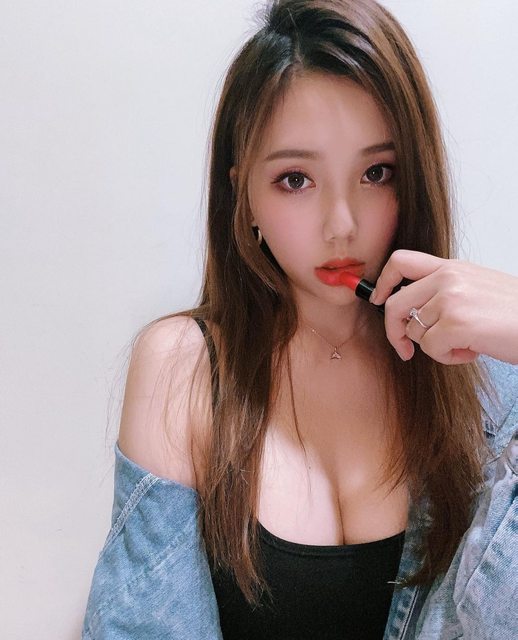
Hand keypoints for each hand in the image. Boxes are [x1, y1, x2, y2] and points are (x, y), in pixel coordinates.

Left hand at [370, 249, 517, 364]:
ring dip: (436, 347)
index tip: (378, 301)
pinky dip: (448, 358)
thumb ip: (444, 292)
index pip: (401, 261)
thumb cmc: (514, 314)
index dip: (383, 283)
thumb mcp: (477, 288)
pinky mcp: (457, 323)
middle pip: (394, 304)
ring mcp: (451, 299)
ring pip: (415, 332)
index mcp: (452, 267)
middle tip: (405, 349)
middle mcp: (447, 278)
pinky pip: (430, 349)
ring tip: (466, 343)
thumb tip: (411, 315)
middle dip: (394, 332)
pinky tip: (472, 351)